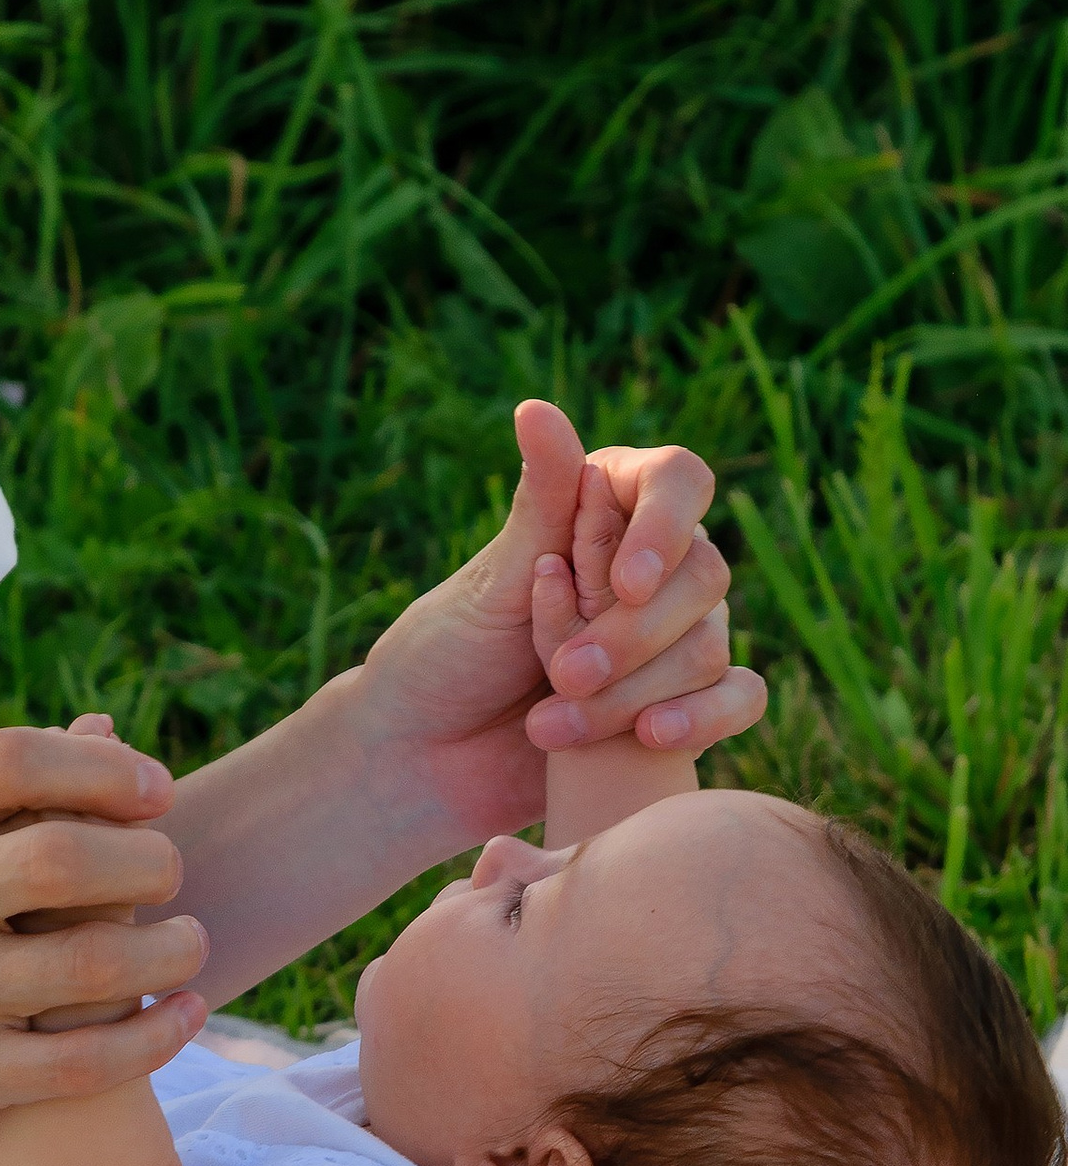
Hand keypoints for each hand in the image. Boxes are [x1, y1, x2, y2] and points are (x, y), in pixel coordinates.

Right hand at [0, 727, 211, 1164]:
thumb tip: (106, 734)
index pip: (11, 760)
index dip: (103, 768)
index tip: (155, 791)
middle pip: (62, 859)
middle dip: (147, 861)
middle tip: (170, 873)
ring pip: (89, 966)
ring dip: (168, 952)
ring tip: (188, 944)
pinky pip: (83, 1061)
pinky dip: (154, 1035)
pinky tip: (184, 1016)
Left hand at [350, 399, 766, 849]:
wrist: (427, 758)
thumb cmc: (448, 655)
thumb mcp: (493, 580)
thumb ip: (542, 503)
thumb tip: (536, 408)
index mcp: (608, 510)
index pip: (680, 480)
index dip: (666, 527)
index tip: (625, 584)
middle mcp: (653, 566)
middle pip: (702, 574)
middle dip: (633, 634)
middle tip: (561, 672)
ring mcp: (675, 637)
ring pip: (711, 645)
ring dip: (634, 690)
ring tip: (551, 722)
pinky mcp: (684, 703)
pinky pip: (739, 699)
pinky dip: (706, 717)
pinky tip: (652, 737)